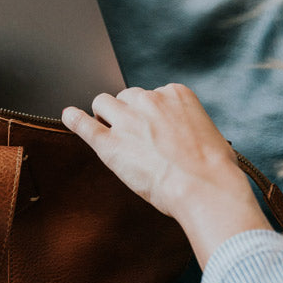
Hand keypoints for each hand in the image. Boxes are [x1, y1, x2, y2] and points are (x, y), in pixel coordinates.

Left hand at [62, 84, 271, 266]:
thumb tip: (180, 135)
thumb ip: (186, 125)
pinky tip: (68, 116)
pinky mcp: (111, 143)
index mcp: (176, 94)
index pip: (153, 95)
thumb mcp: (208, 133)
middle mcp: (150, 100)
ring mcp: (128, 120)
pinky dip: (74, 120)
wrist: (205, 188)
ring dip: (105, 114)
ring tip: (109, 131)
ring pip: (103, 102)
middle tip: (133, 135)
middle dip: (127, 112)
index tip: (154, 129)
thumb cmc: (214, 170)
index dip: (150, 113)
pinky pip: (84, 124)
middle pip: (126, 96)